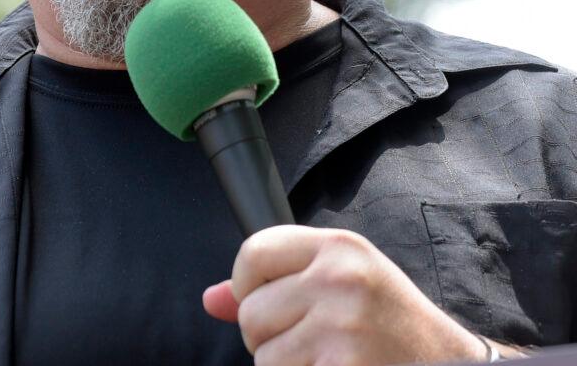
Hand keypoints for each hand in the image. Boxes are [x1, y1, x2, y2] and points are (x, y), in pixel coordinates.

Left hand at [202, 225, 488, 365]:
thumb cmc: (391, 327)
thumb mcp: (341, 286)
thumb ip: (275, 284)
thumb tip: (210, 300)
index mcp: (340, 247)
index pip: (253, 252)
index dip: (248, 285)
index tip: (272, 303)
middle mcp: (341, 278)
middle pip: (251, 312)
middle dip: (268, 338)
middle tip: (312, 343)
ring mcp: (343, 325)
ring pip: (264, 356)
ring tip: (329, 360)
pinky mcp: (343, 365)